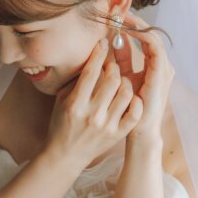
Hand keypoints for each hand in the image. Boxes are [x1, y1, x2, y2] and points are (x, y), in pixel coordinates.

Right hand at [46, 38, 143, 166]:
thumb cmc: (62, 124)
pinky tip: (130, 97)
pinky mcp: (117, 134)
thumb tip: (92, 58)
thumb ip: (76, 80)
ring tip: (120, 82)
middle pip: (112, 79)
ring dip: (125, 81)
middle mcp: (92, 115)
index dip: (99, 53)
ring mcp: (107, 126)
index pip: (91, 72)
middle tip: (111, 66)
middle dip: (114, 66)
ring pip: (126, 93)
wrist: (65, 156)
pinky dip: (135, 101)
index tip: (103, 42)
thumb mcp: (62, 100)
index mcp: (75, 104)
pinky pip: (134, 113)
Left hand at [113, 9, 174, 143]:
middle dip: (134, 21)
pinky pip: (154, 46)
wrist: (138, 130)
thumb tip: (111, 42)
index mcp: (152, 66)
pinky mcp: (162, 72)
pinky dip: (142, 35)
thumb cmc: (128, 108)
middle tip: (118, 10)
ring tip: (122, 16)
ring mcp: (164, 68)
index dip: (130, 26)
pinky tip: (128, 29)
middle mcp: (161, 65)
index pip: (143, 39)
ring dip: (138, 25)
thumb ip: (120, 61)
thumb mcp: (121, 78)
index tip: (114, 17)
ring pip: (152, 37)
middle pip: (149, 35)